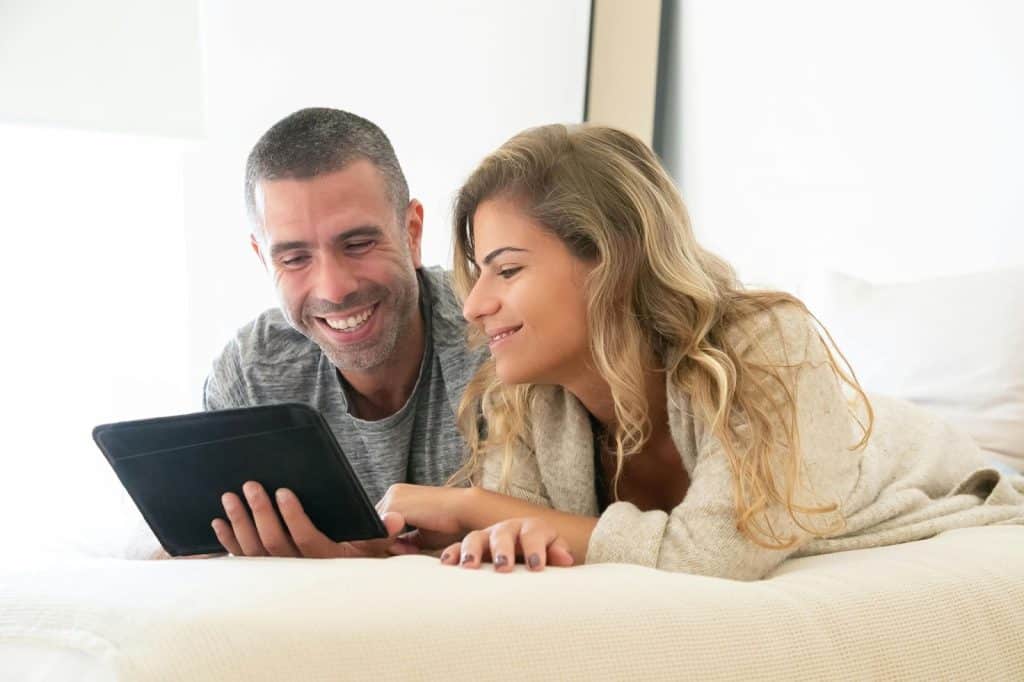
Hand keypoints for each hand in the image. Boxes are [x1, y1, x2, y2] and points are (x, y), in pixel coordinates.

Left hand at [213, 481, 408, 557]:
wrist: (341, 586)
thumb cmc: (356, 557)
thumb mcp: (373, 547)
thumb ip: (381, 532)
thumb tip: (395, 518)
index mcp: (326, 561)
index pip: (306, 539)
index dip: (293, 517)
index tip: (284, 492)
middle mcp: (299, 572)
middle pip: (274, 544)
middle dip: (260, 512)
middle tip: (251, 484)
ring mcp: (277, 575)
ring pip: (253, 552)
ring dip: (240, 522)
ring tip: (230, 496)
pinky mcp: (262, 575)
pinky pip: (241, 560)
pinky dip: (227, 542)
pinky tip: (218, 522)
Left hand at [375, 483, 468, 550]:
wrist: (466, 510)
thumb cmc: (449, 524)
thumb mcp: (421, 536)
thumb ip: (403, 541)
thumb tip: (389, 551)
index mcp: (400, 496)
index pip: (381, 522)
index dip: (384, 540)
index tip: (393, 552)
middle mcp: (394, 493)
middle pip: (375, 523)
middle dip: (380, 542)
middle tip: (392, 555)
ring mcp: (393, 497)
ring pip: (375, 526)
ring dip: (382, 542)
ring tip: (399, 552)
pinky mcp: (395, 504)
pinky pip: (380, 528)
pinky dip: (385, 541)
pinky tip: (399, 549)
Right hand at [440, 517, 574, 571]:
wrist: (525, 556)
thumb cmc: (540, 557)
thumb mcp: (553, 554)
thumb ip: (558, 554)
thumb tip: (565, 560)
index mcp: (531, 529)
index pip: (534, 533)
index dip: (535, 548)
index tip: (537, 566)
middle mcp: (507, 530)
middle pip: (502, 534)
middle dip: (502, 550)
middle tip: (504, 568)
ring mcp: (486, 538)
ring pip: (475, 537)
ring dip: (472, 551)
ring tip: (469, 566)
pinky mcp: (470, 548)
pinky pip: (457, 548)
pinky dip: (452, 554)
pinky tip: (447, 564)